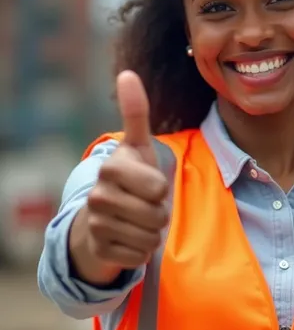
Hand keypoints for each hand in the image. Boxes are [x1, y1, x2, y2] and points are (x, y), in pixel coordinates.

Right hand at [69, 71, 168, 283]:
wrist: (102, 218)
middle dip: (159, 213)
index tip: (148, 184)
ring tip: (138, 221)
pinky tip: (129, 238)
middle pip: (156, 215)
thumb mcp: (137, 147)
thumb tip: (128, 73)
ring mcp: (96, 225)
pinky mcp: (100, 250)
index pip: (157, 188)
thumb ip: (136, 112)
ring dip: (151, 232)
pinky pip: (139, 256)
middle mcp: (97, 196)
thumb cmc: (129, 180)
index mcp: (111, 169)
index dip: (160, 189)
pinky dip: (141, 250)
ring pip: (149, 237)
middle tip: (145, 206)